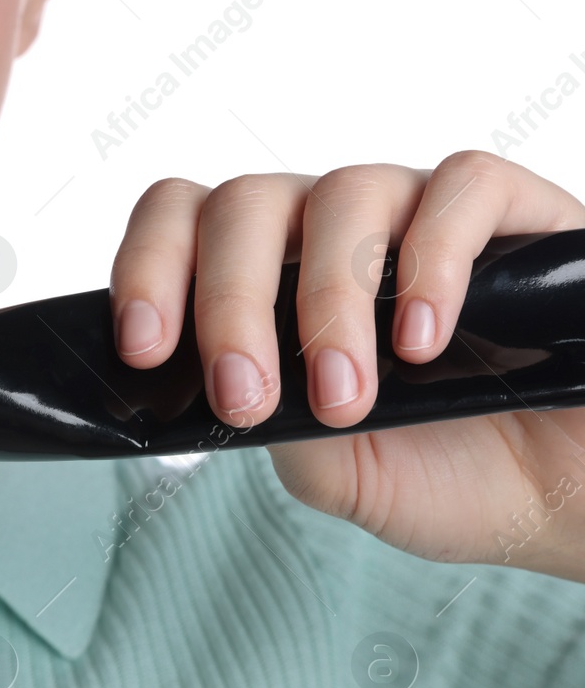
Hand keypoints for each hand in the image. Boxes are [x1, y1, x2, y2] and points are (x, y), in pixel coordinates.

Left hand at [110, 152, 584, 580]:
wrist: (573, 500)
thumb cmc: (453, 475)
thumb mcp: (338, 474)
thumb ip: (276, 426)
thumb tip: (219, 388)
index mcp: (273, 283)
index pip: (184, 223)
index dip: (147, 267)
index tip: (144, 348)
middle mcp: (335, 235)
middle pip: (246, 204)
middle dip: (229, 302)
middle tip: (245, 395)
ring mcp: (421, 216)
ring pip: (343, 195)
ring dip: (328, 301)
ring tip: (349, 397)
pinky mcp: (517, 214)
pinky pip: (460, 187)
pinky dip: (431, 261)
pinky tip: (422, 338)